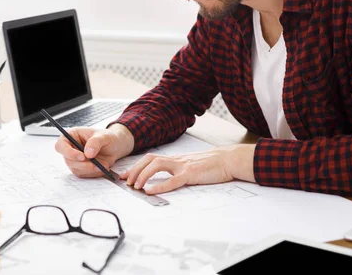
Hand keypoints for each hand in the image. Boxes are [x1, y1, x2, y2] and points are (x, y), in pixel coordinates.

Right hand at [54, 124, 133, 177]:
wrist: (115, 147)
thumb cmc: (108, 137)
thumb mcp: (104, 136)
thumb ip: (95, 142)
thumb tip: (88, 153)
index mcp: (72, 136)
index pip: (61, 145)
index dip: (68, 152)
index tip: (82, 156)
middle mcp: (71, 148)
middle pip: (68, 160)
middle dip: (83, 164)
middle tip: (97, 164)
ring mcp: (75, 159)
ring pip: (75, 169)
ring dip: (90, 169)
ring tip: (104, 165)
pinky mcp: (81, 168)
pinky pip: (83, 174)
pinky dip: (93, 173)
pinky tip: (102, 168)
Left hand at [120, 143, 256, 194]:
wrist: (228, 160)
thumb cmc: (212, 165)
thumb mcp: (191, 167)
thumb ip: (178, 171)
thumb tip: (164, 180)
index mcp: (175, 160)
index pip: (150, 159)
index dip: (135, 167)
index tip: (123, 175)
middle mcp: (176, 160)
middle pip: (149, 159)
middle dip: (135, 169)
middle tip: (126, 181)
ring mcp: (183, 165)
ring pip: (157, 165)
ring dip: (143, 175)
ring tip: (135, 185)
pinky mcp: (191, 173)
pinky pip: (172, 180)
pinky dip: (159, 185)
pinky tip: (150, 191)